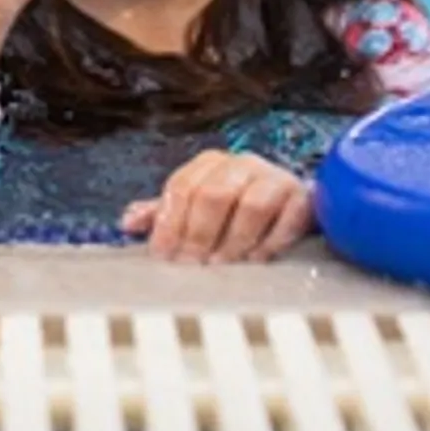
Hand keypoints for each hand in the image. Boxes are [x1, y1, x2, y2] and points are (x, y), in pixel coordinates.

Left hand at [121, 150, 317, 262]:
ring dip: (234, 240)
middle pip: (214, 194)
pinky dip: (272, 240)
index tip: (162, 254)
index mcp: (209, 164)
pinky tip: (257, 259)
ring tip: (222, 266)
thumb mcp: (194, 208)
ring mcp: (274, 178)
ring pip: (252, 205)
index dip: (169, 222)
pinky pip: (288, 217)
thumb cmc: (234, 208)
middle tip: (191, 265)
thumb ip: (162, 214)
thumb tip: (127, 222)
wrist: (288, 204)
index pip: (182, 187)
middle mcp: (241, 164)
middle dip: (198, 234)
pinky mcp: (302, 197)